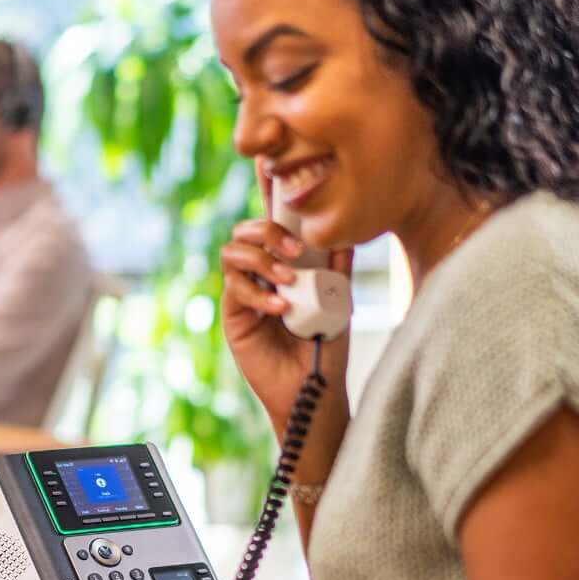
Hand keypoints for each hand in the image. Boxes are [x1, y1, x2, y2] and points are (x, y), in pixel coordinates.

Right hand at [218, 216, 353, 424]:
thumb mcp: (339, 300)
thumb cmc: (326, 345)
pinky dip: (258, 294)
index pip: (270, 225)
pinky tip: (281, 309)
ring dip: (261, 260)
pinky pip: (235, 290)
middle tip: (295, 250)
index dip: (269, 203)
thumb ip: (339, 267)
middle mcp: (259, 273)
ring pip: (232, 253)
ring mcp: (244, 292)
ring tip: (287, 280)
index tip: (283, 192)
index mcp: (284, 263)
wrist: (314, 387)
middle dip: (266, 230)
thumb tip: (346, 232)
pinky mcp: (233, 316)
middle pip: (244, 231)